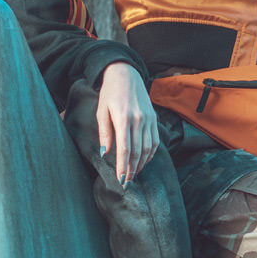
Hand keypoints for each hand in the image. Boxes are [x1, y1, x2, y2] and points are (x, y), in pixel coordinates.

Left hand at [96, 61, 159, 185]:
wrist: (126, 75)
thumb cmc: (110, 94)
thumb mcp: (102, 111)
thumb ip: (105, 133)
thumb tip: (106, 153)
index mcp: (123, 118)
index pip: (125, 149)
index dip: (123, 166)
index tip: (121, 179)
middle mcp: (138, 120)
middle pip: (137, 152)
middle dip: (132, 169)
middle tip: (127, 182)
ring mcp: (148, 119)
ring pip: (148, 148)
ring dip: (141, 164)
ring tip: (134, 173)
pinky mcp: (154, 119)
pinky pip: (154, 141)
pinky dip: (150, 153)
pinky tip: (143, 160)